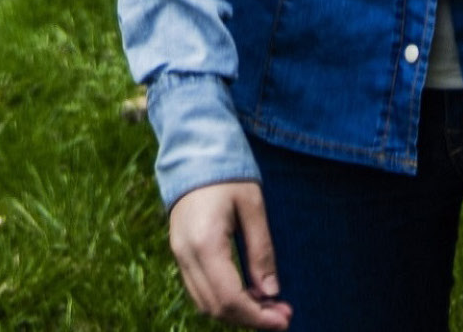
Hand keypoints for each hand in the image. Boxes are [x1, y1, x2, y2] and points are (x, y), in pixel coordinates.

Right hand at [167, 182, 290, 328]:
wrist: (194, 147)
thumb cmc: (228, 172)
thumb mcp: (253, 206)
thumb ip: (261, 251)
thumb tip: (271, 294)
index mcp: (205, 242)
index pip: (230, 298)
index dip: (257, 317)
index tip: (284, 320)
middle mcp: (185, 253)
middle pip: (216, 307)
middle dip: (250, 318)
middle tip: (282, 314)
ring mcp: (178, 253)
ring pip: (205, 303)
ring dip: (236, 312)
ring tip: (268, 305)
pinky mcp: (179, 250)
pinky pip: (198, 289)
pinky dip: (222, 299)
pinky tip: (246, 292)